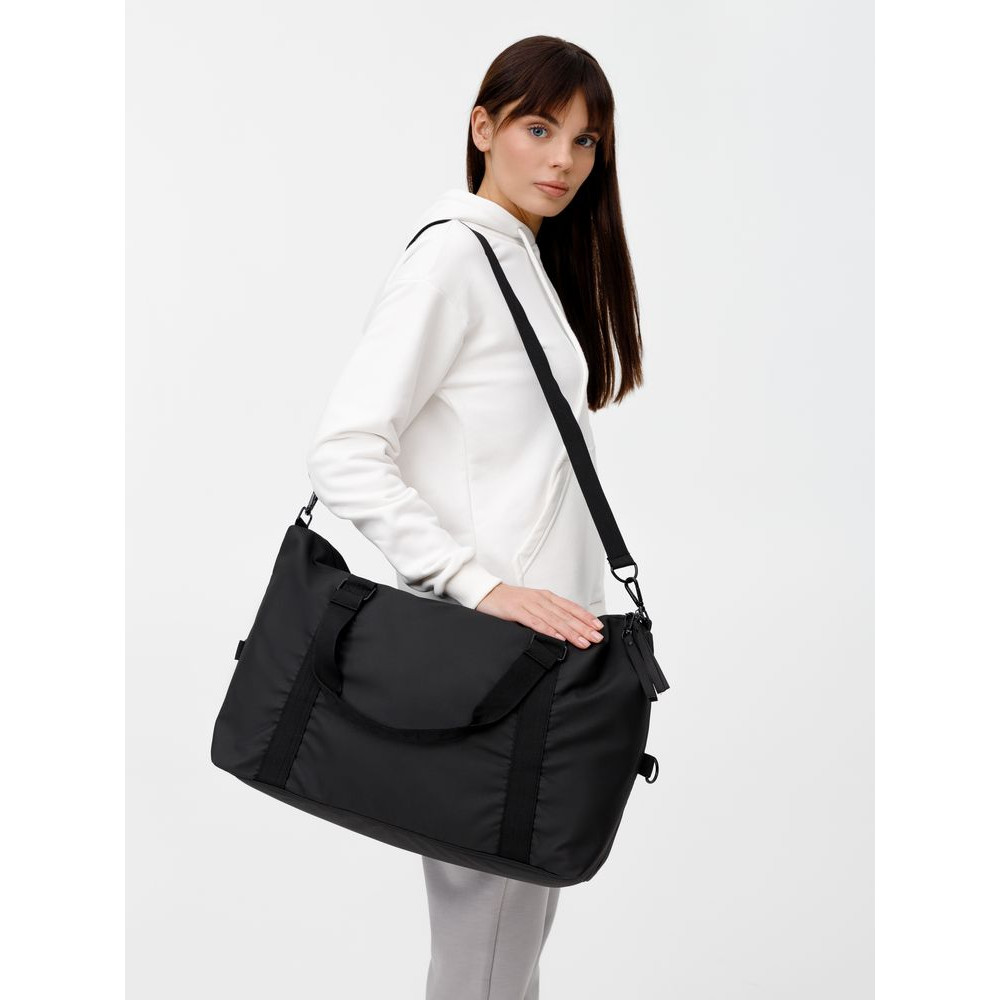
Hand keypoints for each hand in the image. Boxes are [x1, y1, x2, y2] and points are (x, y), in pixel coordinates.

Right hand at [474, 583, 604, 648]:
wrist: (487, 592)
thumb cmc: (510, 601)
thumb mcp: (532, 604)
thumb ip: (547, 613)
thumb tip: (565, 628)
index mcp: (546, 597)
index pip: (570, 607)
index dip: (585, 617)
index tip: (598, 627)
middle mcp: (541, 599)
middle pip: (566, 615)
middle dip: (583, 627)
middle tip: (596, 638)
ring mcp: (529, 604)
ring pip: (554, 620)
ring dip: (570, 632)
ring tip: (582, 641)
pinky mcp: (517, 611)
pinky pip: (536, 622)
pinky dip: (549, 630)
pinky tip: (558, 638)